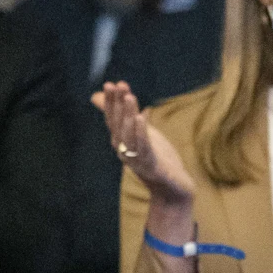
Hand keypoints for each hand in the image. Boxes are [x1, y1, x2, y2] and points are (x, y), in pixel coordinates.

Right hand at [92, 82, 194, 208]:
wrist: (173, 188)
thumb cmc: (156, 158)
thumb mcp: (140, 132)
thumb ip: (125, 115)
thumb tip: (98, 97)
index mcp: (121, 142)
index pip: (112, 119)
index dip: (111, 102)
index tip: (111, 84)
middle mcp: (123, 150)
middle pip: (118, 124)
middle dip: (118, 104)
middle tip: (119, 85)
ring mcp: (135, 159)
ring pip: (128, 134)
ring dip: (128, 115)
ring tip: (130, 97)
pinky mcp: (150, 166)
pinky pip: (143, 147)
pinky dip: (140, 132)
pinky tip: (141, 118)